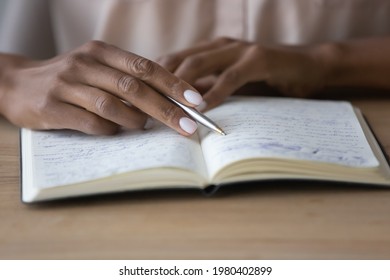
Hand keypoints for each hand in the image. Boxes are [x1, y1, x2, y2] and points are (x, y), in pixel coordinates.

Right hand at [0, 41, 202, 134]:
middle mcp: (85, 64)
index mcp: (101, 51)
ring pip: (113, 105)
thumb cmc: (70, 79)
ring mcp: (67, 85)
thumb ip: (127, 80)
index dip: (173, 84)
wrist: (17, 83)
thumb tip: (168, 101)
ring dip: (136, 120)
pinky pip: (91, 123)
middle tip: (188, 125)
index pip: (145, 67)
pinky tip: (115, 131)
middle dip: (166, 108)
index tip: (196, 101)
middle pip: (134, 87)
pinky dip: (110, 130)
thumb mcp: (98, 68)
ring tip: (144, 127)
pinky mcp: (53, 108)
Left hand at [157, 37, 331, 109]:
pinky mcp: (257, 59)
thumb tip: (178, 105)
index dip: (152, 78)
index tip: (137, 98)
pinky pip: (230, 77)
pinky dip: (214, 93)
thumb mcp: (228, 82)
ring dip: (180, 89)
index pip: (172, 60)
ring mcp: (238, 49)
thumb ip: (206, 88)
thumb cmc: (265, 77)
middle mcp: (219, 45)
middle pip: (178, 61)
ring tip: (165, 109)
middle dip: (158, 84)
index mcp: (209, 49)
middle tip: (143, 106)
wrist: (307, 66)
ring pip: (199, 65)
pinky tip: (202, 109)